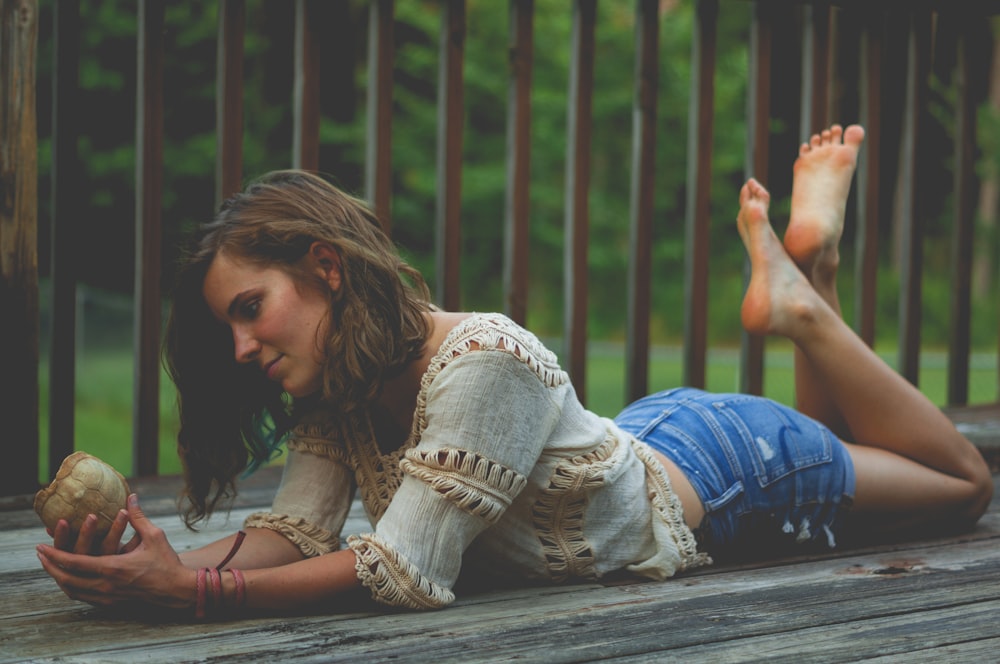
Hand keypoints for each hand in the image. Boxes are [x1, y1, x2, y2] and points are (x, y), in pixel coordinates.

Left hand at [37, 494, 193, 609]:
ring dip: (59, 578)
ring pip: (72, 590)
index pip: (74, 562)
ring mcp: (107, 596)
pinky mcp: (111, 602)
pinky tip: (71, 579)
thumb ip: (138, 517)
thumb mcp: (154, 536)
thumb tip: (130, 497)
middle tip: (41, 555)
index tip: (41, 546)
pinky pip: (83, 597)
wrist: (176, 589)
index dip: (55, 554)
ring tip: (52, 566)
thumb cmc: (166, 562)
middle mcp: (105, 584)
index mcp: (112, 567)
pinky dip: (72, 587)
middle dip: (50, 566)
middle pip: (67, 579)